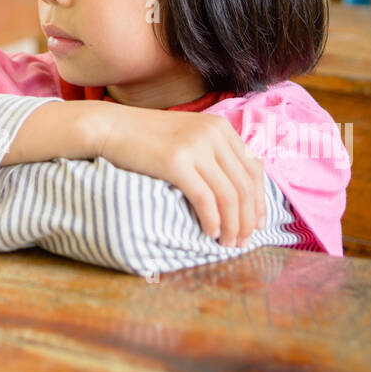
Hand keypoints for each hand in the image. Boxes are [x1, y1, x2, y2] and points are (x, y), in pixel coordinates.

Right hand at [97, 106, 265, 247]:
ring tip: (227, 244)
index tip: (256, 224)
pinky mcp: (176, 161)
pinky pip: (205, 199)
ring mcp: (195, 146)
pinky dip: (212, 221)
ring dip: (232, 226)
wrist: (111, 128)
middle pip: (244, 186)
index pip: (253, 169)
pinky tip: (209, 233)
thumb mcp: (188, 136)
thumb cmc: (147, 139)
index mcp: (220, 127)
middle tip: (242, 242)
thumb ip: (213, 154)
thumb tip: (237, 191)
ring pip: (229, 196)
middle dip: (247, 220)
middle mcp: (213, 133)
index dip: (259, 201)